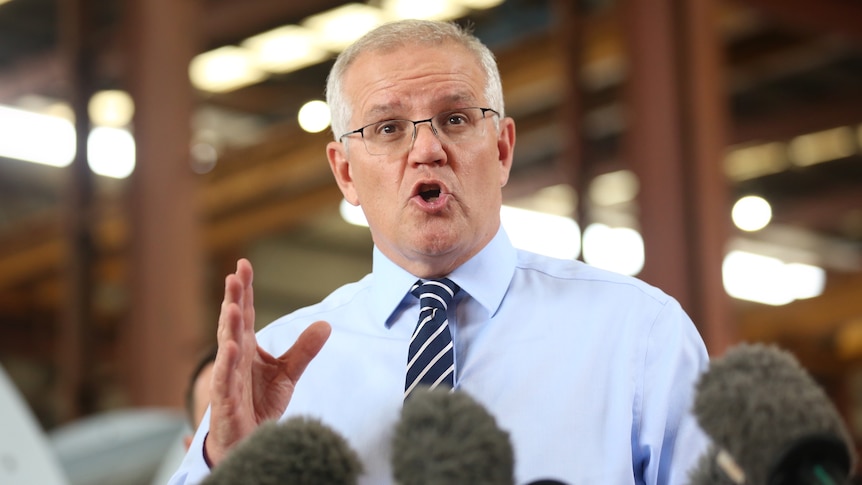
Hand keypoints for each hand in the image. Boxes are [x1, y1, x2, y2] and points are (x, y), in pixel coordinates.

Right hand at [204, 258, 330, 465]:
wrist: (247, 441)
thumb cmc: (259, 404)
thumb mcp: (287, 374)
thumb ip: (304, 350)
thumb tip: (325, 324)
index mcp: (246, 348)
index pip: (245, 313)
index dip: (244, 290)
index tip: (243, 265)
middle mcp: (234, 358)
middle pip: (233, 323)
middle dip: (233, 299)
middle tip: (234, 275)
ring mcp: (227, 377)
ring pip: (226, 347)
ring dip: (228, 326)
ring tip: (232, 305)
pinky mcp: (225, 400)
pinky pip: (225, 379)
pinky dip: (227, 364)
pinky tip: (231, 348)